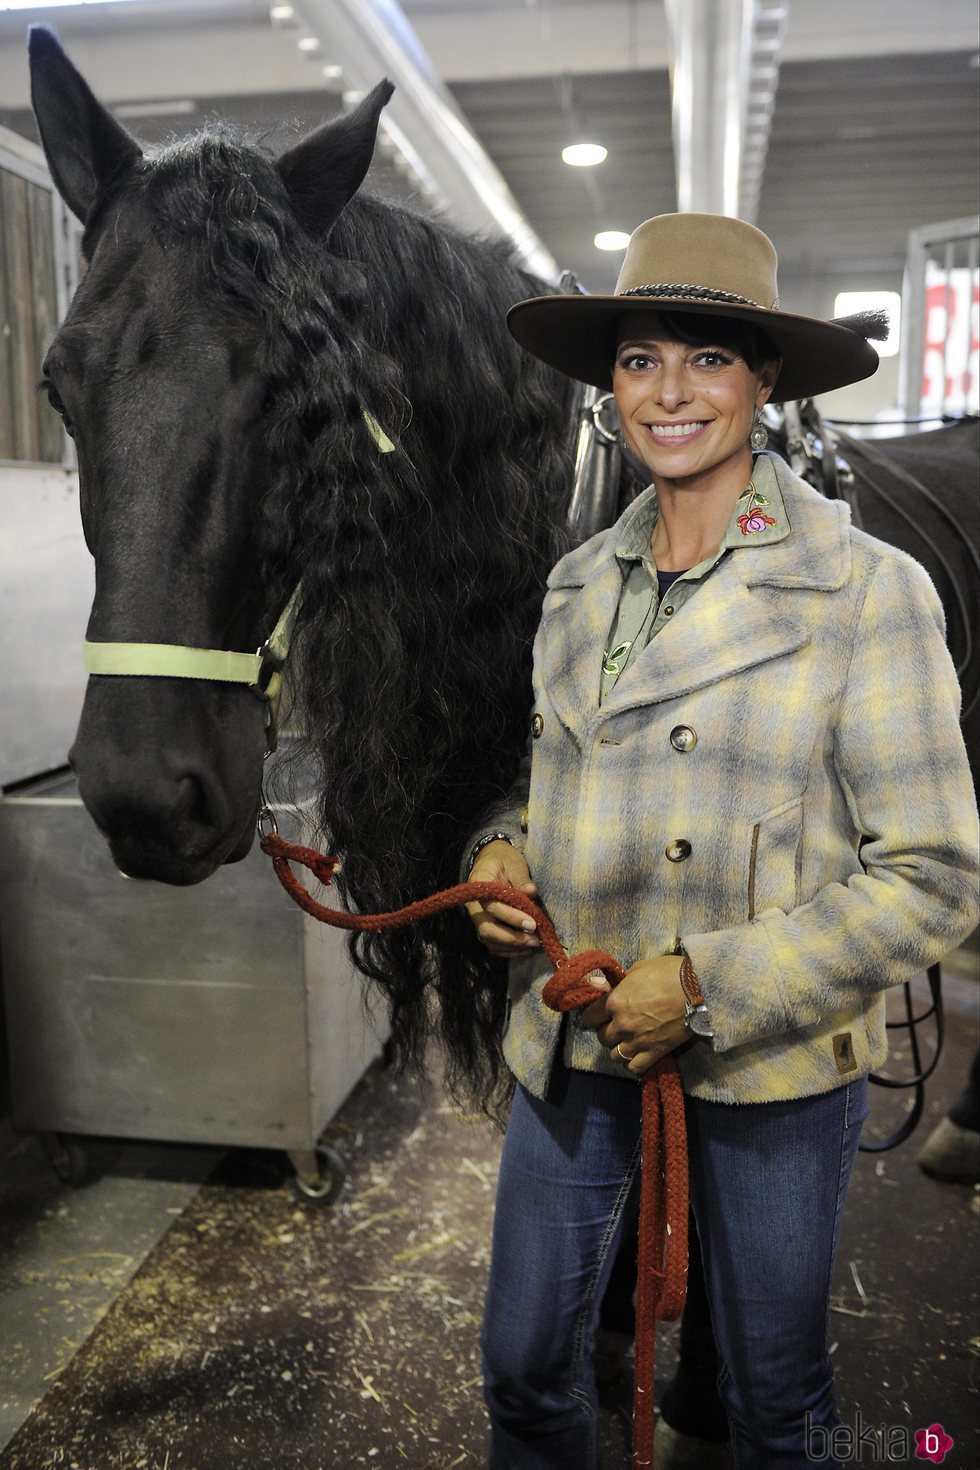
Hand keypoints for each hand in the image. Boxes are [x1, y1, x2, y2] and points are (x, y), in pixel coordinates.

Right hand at [465, 841, 540, 957]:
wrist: (491, 859)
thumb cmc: (503, 859)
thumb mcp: (514, 862)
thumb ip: (521, 878)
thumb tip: (531, 893)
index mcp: (479, 885)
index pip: (493, 907)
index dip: (512, 918)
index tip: (533, 923)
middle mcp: (474, 905)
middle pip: (487, 929)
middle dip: (512, 938)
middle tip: (535, 940)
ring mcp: (478, 917)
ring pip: (489, 940)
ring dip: (511, 947)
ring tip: (534, 945)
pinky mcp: (484, 925)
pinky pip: (492, 944)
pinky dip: (508, 951)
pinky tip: (525, 949)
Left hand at [580, 956, 689, 1073]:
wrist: (697, 989)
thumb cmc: (667, 973)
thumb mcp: (637, 969)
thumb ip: (616, 982)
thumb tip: (596, 985)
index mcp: (614, 1002)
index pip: (590, 1016)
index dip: (593, 1015)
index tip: (599, 1014)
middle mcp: (621, 1024)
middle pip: (602, 1037)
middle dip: (607, 1031)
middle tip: (617, 1026)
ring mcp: (637, 1041)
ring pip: (615, 1055)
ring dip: (619, 1048)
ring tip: (627, 1041)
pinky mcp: (654, 1053)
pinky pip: (634, 1067)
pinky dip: (633, 1063)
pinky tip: (637, 1055)